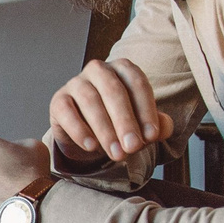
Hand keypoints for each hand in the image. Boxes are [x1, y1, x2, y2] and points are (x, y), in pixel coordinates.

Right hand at [49, 58, 171, 163]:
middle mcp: (99, 70)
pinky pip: (67, 112)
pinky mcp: (58, 100)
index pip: (137, 84)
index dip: (146, 110)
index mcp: (123, 68)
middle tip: (133, 148)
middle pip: (113, 91)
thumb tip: (165, 128)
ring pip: (90, 101)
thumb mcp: (140, 124)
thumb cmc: (118, 122)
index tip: (152, 136)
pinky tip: (91, 146)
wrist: (87, 132)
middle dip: (125, 122)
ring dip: (105, 130)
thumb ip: (156, 125)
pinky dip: (79, 130)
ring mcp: (76, 82)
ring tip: (116, 154)